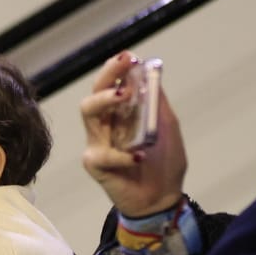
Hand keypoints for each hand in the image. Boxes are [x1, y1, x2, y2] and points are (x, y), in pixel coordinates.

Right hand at [80, 53, 185, 219]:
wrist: (162, 198)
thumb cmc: (163, 163)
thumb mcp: (166, 127)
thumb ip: (157, 104)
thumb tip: (152, 74)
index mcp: (121, 113)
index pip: (112, 84)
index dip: (117, 68)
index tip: (130, 56)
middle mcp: (105, 123)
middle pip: (96, 91)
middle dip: (108, 74)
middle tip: (124, 62)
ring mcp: (98, 142)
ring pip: (88, 112)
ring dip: (106, 100)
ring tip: (125, 96)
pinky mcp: (95, 164)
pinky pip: (104, 154)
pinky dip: (123, 155)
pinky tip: (139, 157)